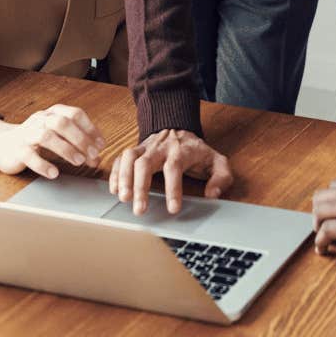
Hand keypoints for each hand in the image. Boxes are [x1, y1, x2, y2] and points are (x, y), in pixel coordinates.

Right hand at [0, 105, 105, 176]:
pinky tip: (54, 173)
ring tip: (78, 162)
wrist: (2, 144)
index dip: (90, 129)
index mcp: (53, 113)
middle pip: (62, 122)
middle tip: (92, 155)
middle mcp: (40, 119)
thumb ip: (77, 145)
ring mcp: (27, 134)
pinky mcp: (17, 150)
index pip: (75, 114)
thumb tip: (97, 158)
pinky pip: (29, 155)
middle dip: (80, 139)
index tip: (101, 145)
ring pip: (46, 136)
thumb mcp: (57, 137)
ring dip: (65, 149)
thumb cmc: (36, 140)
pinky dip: (43, 165)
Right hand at [108, 129, 232, 214]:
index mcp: (181, 150)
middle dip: (141, 186)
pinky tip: (114, 190)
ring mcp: (145, 147)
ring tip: (123, 198)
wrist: (178, 127)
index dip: (173, 188)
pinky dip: (114, 173)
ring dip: (123, 177)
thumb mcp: (217, 161)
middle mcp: (161, 147)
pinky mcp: (135, 150)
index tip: (173, 209)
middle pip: (146, 162)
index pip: (174, 167)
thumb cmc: (196, 150)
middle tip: (139, 209)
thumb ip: (221, 177)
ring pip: (129, 157)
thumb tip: (212, 195)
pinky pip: (120, 158)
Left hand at [312, 173, 335, 260]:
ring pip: (320, 211)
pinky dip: (321, 241)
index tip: (332, 217)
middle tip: (323, 230)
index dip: (331, 203)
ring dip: (317, 227)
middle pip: (323, 196)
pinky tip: (325, 249)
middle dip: (319, 214)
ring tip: (322, 242)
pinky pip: (327, 231)